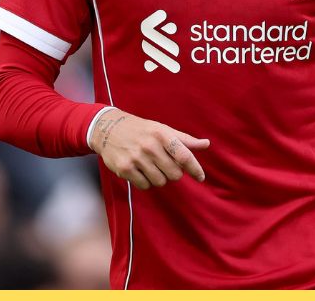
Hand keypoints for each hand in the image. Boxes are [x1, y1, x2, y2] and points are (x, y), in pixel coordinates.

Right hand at [89, 108, 209, 189]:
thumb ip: (184, 140)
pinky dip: (146, 182)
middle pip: (174, 174)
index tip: (201, 177)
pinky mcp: (124, 169)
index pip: (184, 156)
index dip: (195, 169)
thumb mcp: (163, 130)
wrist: (108, 128)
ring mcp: (136, 158)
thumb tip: (206, 144)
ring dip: (159, 178)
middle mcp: (150, 146)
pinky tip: (140, 171)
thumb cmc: (141, 130)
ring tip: (151, 166)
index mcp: (162, 134)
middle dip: (173, 173)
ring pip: (160, 182)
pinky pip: (145, 186)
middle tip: (165, 165)